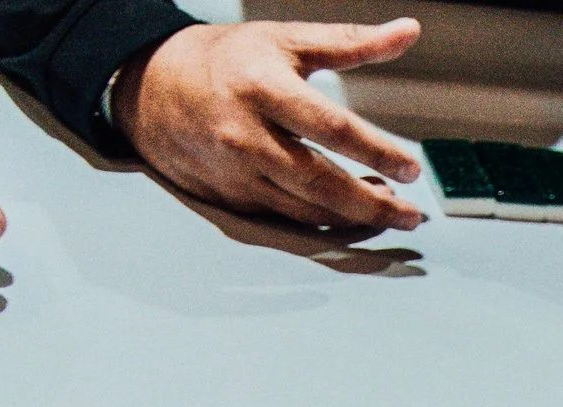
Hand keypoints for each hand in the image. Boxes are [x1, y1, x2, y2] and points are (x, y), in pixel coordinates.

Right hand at [118, 21, 424, 231]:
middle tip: (412, 215)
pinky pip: (285, 217)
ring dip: (353, 216)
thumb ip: (350, 41)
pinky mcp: (230, 197)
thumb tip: (407, 31)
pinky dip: (323, 218)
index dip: (377, 152)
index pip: (333, 128)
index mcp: (263, 88)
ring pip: (305, 209)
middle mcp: (246, 135)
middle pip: (321, 182)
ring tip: (388, 208)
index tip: (412, 168)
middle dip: (373, 205)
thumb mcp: (285, 40)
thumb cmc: (227, 60)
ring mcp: (235, 171)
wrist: (150, 87)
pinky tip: (348, 210)